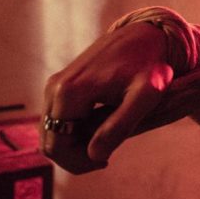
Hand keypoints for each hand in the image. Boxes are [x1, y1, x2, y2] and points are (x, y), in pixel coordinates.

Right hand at [41, 22, 173, 174]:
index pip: (57, 147)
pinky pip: (57, 118)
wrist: (145, 35)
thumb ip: (119, 126)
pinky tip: (100, 128)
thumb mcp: (144, 96)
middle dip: (75, 157)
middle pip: (50, 142)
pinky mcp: (60, 83)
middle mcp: (54, 87)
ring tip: (106, 141)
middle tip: (106, 156)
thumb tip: (94, 156)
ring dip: (74, 145)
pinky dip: (73, 131)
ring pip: (52, 132)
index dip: (78, 163)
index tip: (106, 161)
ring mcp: (54, 84)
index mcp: (69, 93)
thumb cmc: (150, 64)